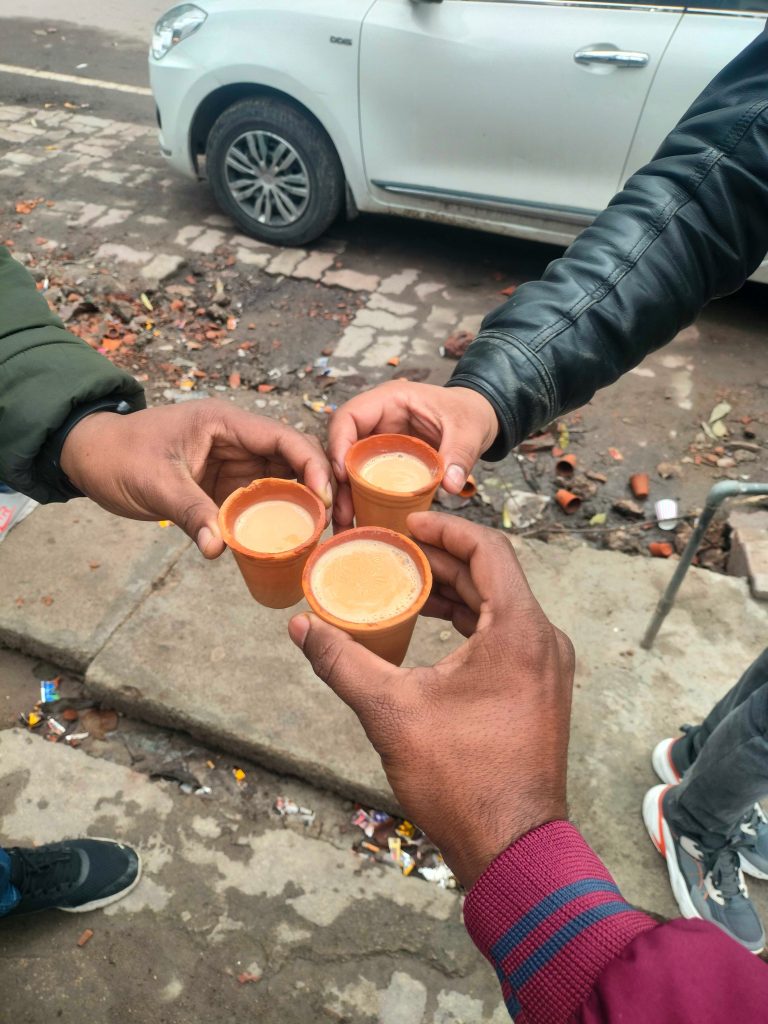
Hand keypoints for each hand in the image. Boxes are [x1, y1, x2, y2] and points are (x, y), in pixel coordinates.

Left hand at [61, 401, 332, 557]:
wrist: (89, 458)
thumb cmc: (118, 456)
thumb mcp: (153, 482)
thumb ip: (189, 512)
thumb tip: (216, 549)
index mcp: (225, 423)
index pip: (281, 438)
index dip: (310, 464)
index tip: (324, 497)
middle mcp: (236, 440)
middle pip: (291, 460)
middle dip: (315, 487)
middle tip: (331, 522)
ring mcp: (232, 464)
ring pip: (280, 481)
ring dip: (299, 504)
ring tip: (318, 535)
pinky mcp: (224, 486)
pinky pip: (259, 500)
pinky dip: (275, 517)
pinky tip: (289, 539)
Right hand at [288, 512, 573, 887]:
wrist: (513, 847)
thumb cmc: (461, 779)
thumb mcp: (390, 712)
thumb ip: (342, 661)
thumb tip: (301, 626)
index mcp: (520, 630)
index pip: (488, 549)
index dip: (445, 527)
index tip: (406, 522)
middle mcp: (544, 640)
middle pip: (493, 575)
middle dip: (441, 559)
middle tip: (394, 550)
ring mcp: (547, 667)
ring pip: (500, 605)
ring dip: (455, 591)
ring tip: (405, 585)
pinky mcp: (540, 689)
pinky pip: (506, 634)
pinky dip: (470, 621)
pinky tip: (431, 628)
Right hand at [328, 382, 498, 528]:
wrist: (477, 419)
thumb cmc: (469, 414)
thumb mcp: (468, 431)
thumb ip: (460, 454)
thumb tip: (451, 485)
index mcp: (390, 400)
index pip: (348, 416)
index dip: (338, 443)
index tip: (342, 476)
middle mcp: (376, 419)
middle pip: (341, 444)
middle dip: (336, 478)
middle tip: (341, 511)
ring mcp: (378, 439)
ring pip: (348, 464)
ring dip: (344, 493)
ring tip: (346, 522)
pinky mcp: (383, 458)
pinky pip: (364, 476)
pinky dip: (359, 497)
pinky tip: (360, 520)